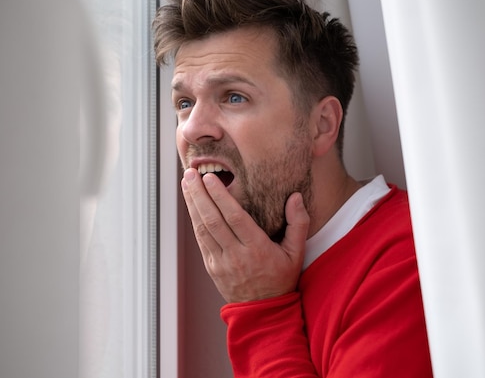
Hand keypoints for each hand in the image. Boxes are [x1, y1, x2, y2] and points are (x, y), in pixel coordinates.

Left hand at [181, 168, 309, 302]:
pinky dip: (194, 219)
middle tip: (190, 173)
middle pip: (213, 220)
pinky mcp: (211, 267)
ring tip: (186, 182)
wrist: (263, 311)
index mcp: (257, 249)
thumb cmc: (281, 278)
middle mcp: (236, 255)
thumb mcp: (297, 253)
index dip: (220, 196)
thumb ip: (298, 223)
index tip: (210, 178)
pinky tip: (191, 204)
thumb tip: (295, 197)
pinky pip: (201, 240)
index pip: (235, 218)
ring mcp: (221, 262)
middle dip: (199, 194)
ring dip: (192, 204)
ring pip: (202, 229)